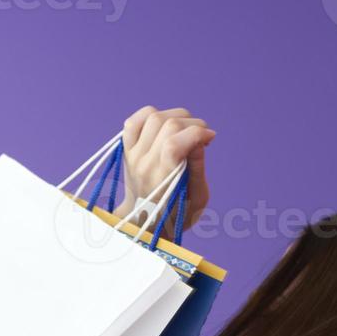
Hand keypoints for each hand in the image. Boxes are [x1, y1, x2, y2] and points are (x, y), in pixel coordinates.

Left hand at [120, 105, 214, 231]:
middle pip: (167, 125)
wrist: (142, 221)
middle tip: (200, 135)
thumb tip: (200, 138)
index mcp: (163, 180)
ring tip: (184, 128)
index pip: (174, 144)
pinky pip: (133, 120)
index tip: (210, 138)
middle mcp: (145, 164)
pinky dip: (151, 114)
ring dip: (175, 116)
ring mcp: (133, 155)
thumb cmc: (175, 213)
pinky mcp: (126, 149)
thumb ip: (198, 168)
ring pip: (152, 116)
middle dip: (191, 123)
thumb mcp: (197, 199)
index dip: (198, 132)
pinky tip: (164, 124)